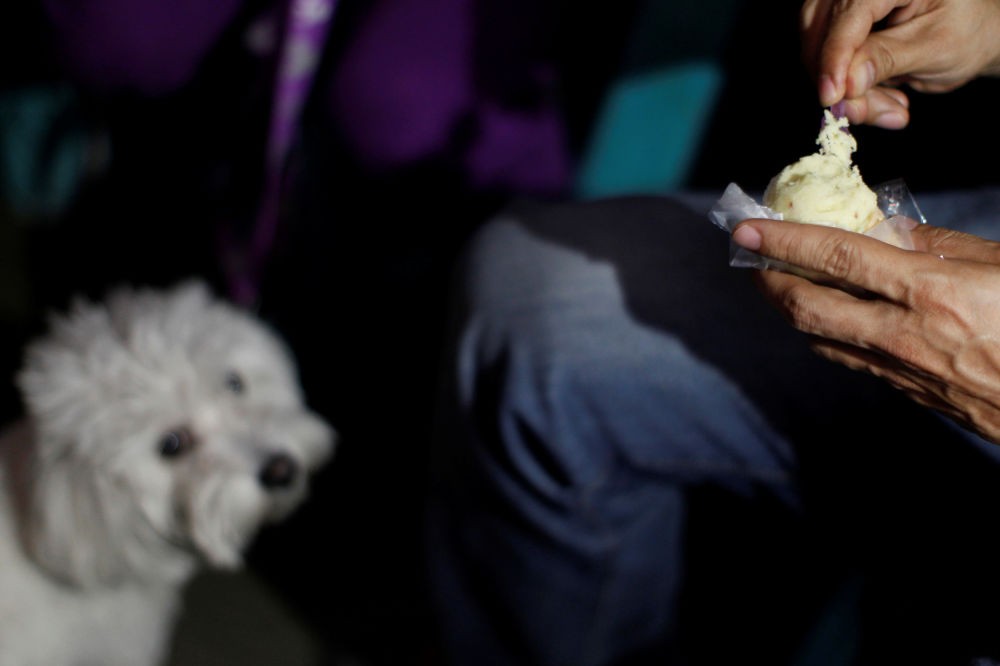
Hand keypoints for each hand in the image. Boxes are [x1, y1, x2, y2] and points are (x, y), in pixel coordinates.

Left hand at [732, 218, 999, 443]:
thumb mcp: (998, 264)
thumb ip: (937, 246)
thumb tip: (884, 231)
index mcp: (930, 292)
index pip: (837, 259)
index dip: (785, 241)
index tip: (746, 229)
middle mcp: (904, 335)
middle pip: (809, 308)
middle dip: (769, 281)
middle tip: (750, 259)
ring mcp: (903, 370)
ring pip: (821, 339)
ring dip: (791, 310)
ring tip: (777, 282)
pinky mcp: (911, 393)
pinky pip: (851, 359)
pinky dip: (826, 335)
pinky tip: (825, 319)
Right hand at [800, 0, 999, 127]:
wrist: (971, 35)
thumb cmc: (966, 32)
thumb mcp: (936, 46)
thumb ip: (889, 59)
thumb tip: (848, 81)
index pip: (849, 11)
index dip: (835, 55)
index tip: (832, 95)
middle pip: (821, 30)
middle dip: (838, 80)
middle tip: (863, 113)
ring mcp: (847, 5)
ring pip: (815, 50)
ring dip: (843, 90)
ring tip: (885, 108)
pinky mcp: (839, 27)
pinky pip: (823, 62)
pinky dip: (846, 89)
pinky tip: (877, 97)